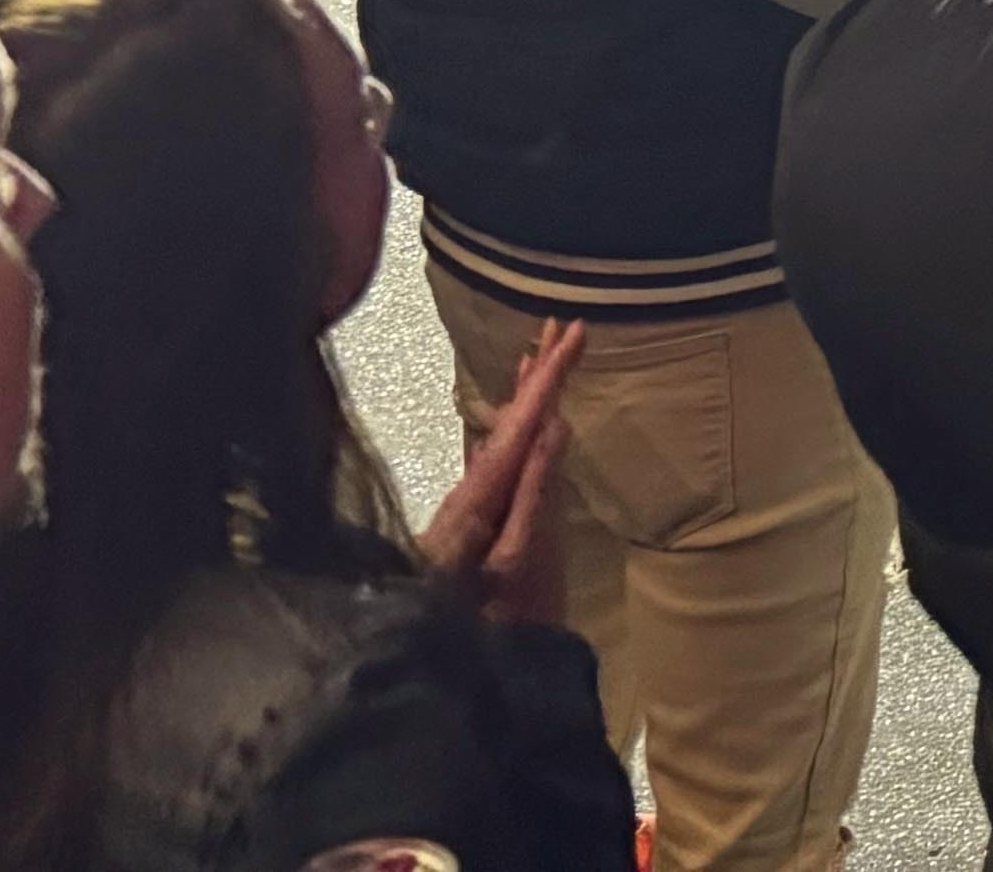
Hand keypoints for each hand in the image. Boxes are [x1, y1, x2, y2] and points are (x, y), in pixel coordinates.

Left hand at [420, 317, 581, 628]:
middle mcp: (471, 493)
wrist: (418, 667)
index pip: (521, 423)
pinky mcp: (472, 528)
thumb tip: (555, 428)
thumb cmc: (474, 622)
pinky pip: (499, 460)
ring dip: (524, 396)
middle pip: (508, 421)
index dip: (550, 376)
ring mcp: (469, 509)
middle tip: (560, 325)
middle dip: (536, 374)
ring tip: (539, 357)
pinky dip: (514, 430)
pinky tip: (519, 428)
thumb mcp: (514, 563)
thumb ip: (533, 497)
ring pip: (501, 438)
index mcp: (481, 496)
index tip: (574, 331)